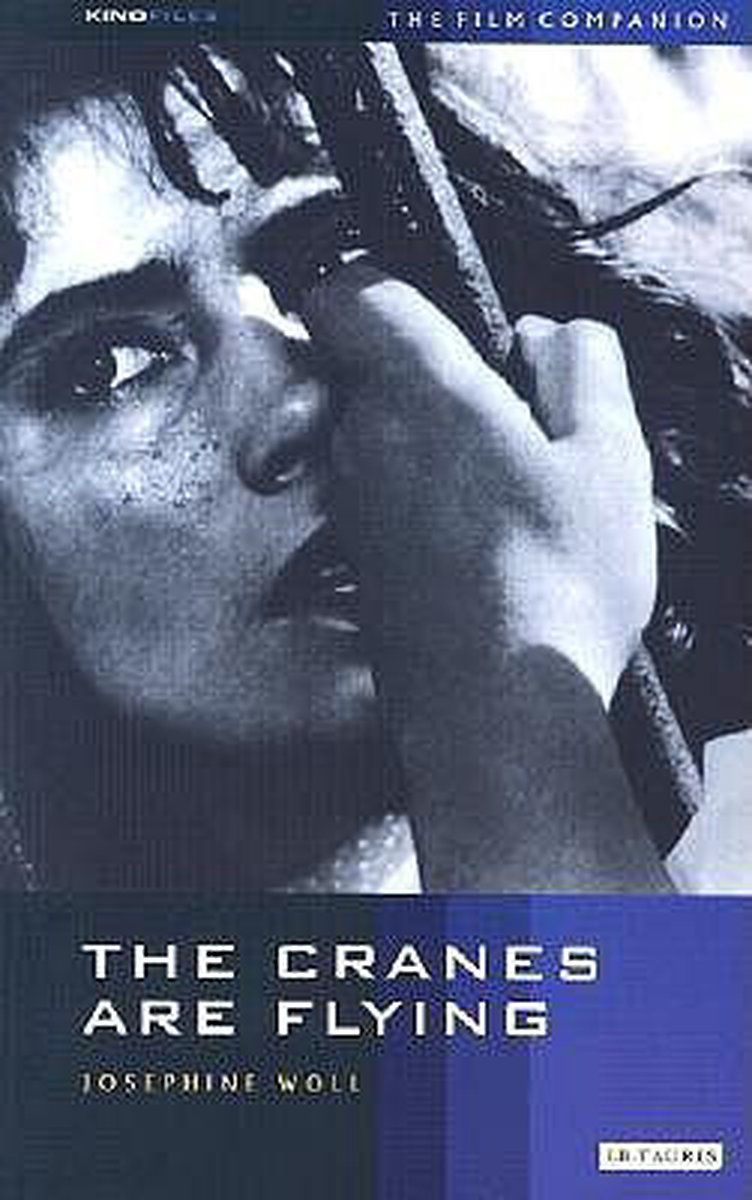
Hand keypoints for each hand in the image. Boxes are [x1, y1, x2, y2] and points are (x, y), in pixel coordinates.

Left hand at [304, 263, 655, 712]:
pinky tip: (478, 548)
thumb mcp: (610, 456)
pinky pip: (377, 499)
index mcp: (423, 394)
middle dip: (430, 375)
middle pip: (369, 368)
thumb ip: (581, 367)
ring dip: (426, 442)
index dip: (383, 288)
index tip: (437, 316)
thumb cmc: (561, 583)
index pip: (349, 294)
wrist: (497, 712)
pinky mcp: (354, 560)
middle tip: (510, 425)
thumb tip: (542, 335)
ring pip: (374, 436)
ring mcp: (350, 506)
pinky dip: (417, 501)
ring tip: (504, 498)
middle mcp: (364, 442)